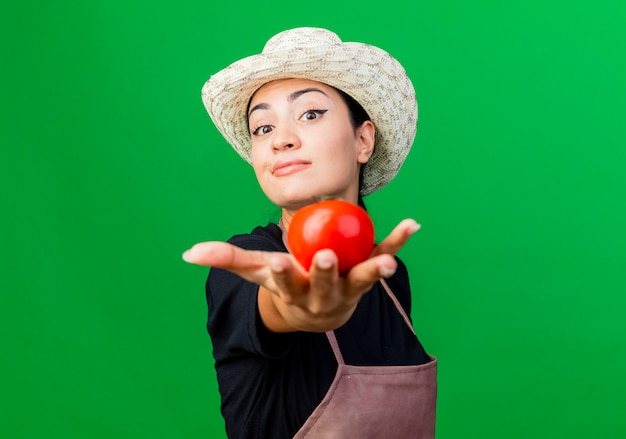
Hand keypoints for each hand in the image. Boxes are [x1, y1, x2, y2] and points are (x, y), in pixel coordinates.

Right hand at [182, 219, 419, 331]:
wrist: (317, 310)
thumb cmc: (284, 282)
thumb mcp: (255, 271)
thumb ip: (226, 259)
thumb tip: (188, 253)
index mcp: (294, 291)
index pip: (285, 284)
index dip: (283, 275)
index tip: (280, 263)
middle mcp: (324, 295)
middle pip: (325, 285)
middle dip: (326, 273)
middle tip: (328, 258)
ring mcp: (349, 288)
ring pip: (361, 280)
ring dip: (375, 270)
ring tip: (388, 262)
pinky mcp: (368, 277)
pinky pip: (383, 256)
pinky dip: (398, 241)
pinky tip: (413, 224)